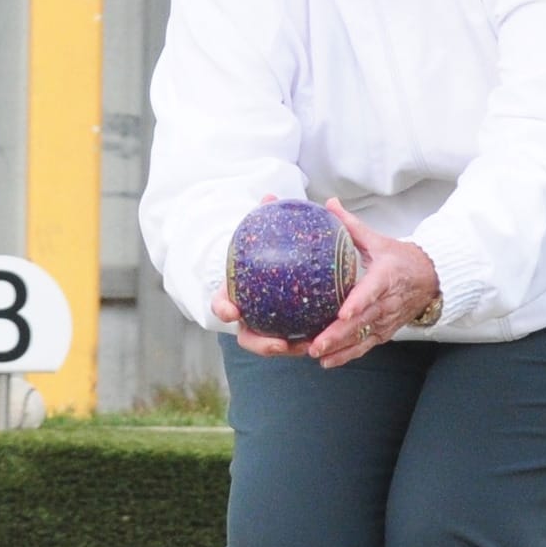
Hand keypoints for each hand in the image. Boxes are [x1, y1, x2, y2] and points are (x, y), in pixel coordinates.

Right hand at [210, 194, 311, 357]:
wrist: (277, 266)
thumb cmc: (267, 249)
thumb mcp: (267, 234)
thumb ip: (267, 218)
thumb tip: (270, 197)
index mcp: (235, 294)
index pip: (222, 304)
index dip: (223, 309)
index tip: (232, 312)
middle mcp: (247, 316)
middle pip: (246, 336)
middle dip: (260, 344)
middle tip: (279, 343)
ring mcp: (265, 328)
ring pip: (271, 345)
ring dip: (287, 349)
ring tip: (306, 346)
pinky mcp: (285, 334)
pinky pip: (294, 342)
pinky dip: (304, 343)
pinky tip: (323, 338)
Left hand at [308, 198, 439, 369]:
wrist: (430, 279)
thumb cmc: (400, 259)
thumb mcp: (378, 240)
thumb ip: (352, 225)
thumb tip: (329, 204)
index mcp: (387, 276)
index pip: (372, 291)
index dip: (358, 303)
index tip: (343, 313)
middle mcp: (387, 302)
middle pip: (362, 321)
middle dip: (338, 334)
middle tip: (316, 343)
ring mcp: (386, 320)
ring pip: (362, 337)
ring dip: (339, 348)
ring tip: (316, 354)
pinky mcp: (384, 331)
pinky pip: (365, 345)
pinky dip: (347, 355)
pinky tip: (327, 361)